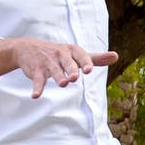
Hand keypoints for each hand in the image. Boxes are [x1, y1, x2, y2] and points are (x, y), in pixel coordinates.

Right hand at [0, 38, 116, 97]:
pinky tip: (36, 96)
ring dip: (58, 77)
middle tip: (74, 77)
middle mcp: (60, 55)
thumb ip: (96, 58)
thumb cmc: (59, 53)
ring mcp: (48, 62)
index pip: (81, 55)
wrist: (28, 48)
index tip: (89, 70)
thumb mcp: (76, 54)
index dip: (85, 62)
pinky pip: (38, 80)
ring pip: (54, 70)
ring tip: (63, 84)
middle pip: (67, 63)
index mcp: (72, 51)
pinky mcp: (37, 70)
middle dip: (71, 69)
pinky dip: (37, 87)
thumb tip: (116, 56)